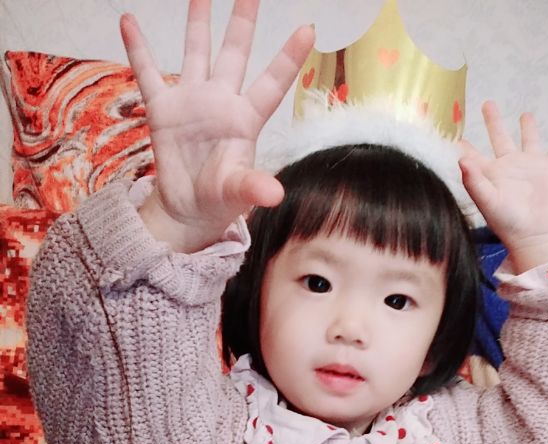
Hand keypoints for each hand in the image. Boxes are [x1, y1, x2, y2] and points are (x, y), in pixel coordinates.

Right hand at [120, 0, 314, 251]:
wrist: (188, 210)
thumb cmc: (220, 200)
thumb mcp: (237, 193)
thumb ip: (253, 187)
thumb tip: (275, 194)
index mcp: (245, 120)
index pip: (272, 83)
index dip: (288, 58)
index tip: (308, 30)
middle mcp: (221, 102)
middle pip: (235, 53)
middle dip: (243, 22)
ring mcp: (191, 102)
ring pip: (196, 52)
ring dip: (198, 22)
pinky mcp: (162, 110)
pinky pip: (147, 73)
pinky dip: (137, 48)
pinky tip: (128, 20)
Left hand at [459, 101, 547, 272]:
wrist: (535, 235)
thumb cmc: (508, 222)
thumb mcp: (488, 201)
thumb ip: (473, 180)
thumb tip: (461, 158)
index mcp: (491, 172)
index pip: (474, 154)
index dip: (464, 144)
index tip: (454, 130)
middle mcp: (510, 166)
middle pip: (500, 136)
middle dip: (494, 120)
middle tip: (488, 103)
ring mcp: (532, 167)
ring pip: (530, 140)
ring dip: (529, 127)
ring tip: (526, 115)